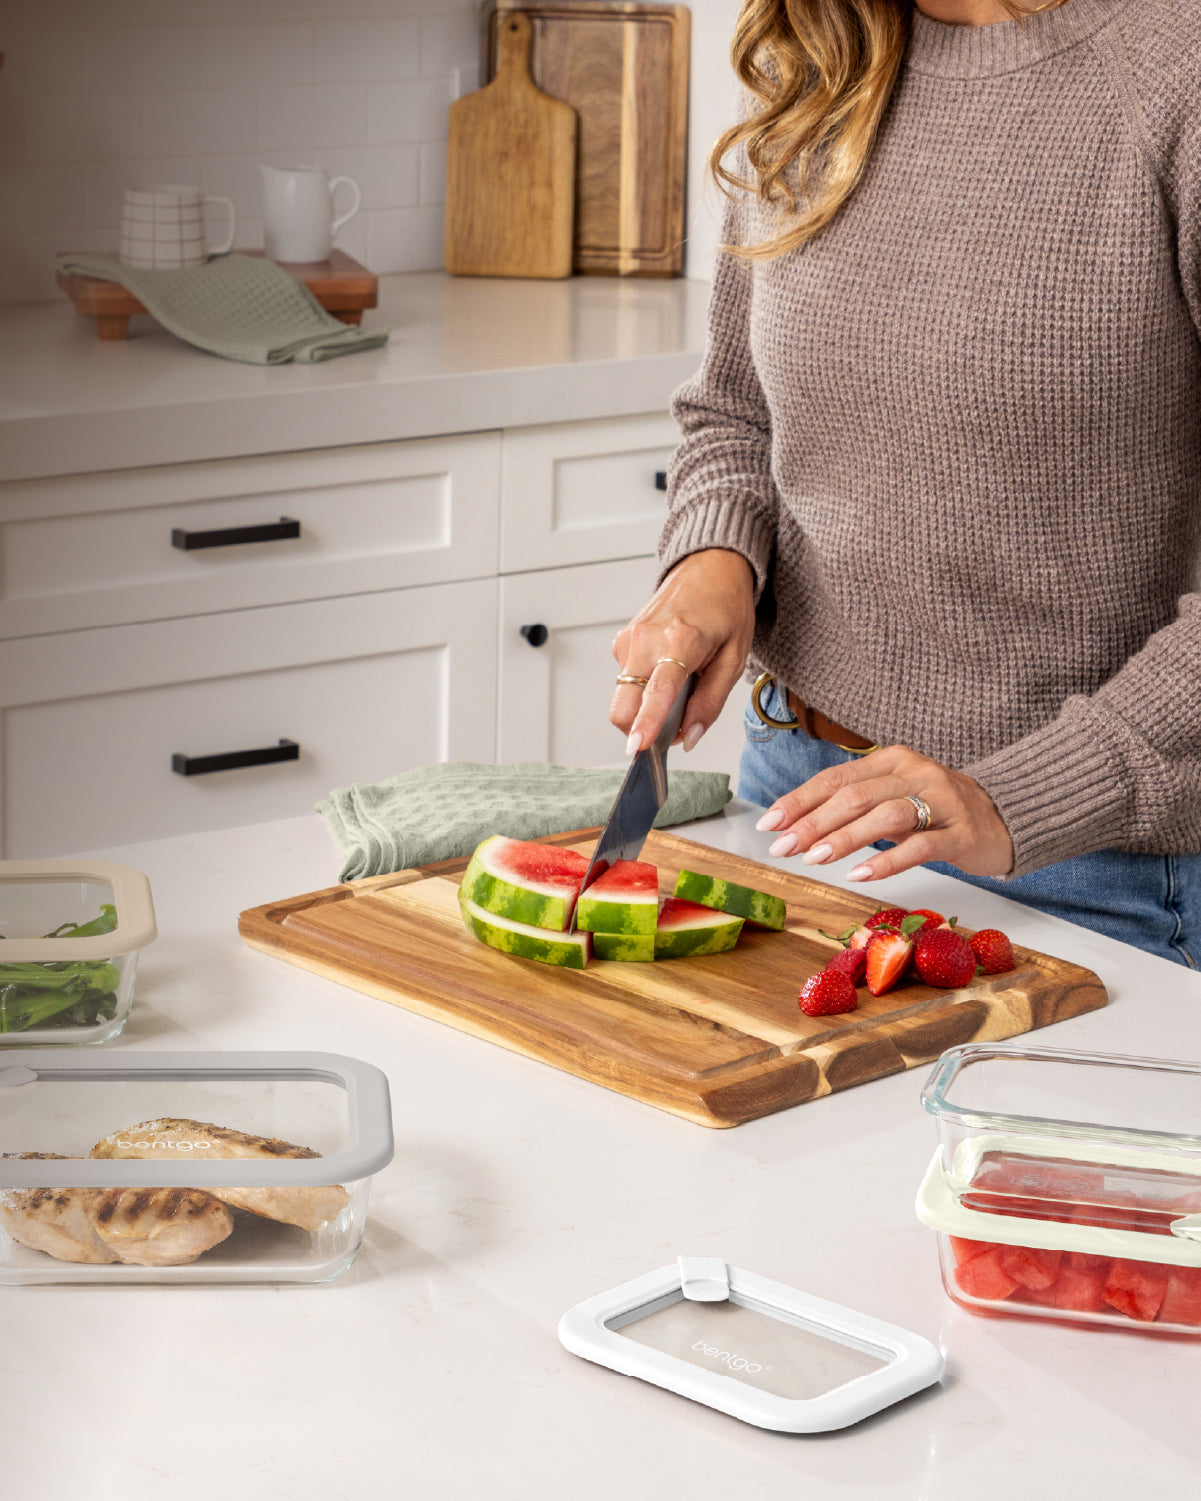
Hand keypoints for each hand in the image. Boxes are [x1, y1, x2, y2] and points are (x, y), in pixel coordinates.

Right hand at [610, 549, 755, 753]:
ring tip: (678, 692)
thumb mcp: (733, 658)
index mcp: (680, 640)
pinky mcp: (622, 642)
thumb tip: (690, 737)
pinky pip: (625, 682)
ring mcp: (629, 639)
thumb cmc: (725, 607)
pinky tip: (666, 674)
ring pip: (622, 698)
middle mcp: (645, 639)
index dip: (646, 723)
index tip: (637, 747)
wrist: (708, 568)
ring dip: (644, 711)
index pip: (657, 690)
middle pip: (623, 705)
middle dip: (640, 729)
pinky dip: (642, 691)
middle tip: (672, 729)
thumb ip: (710, 702)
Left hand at [754, 744, 1013, 879]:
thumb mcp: (895, 798)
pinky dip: (886, 861)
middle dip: (812, 822)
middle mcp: (915, 773)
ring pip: (885, 816)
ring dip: (845, 837)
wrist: (1007, 816)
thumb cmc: (939, 810)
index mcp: (893, 760)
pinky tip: (859, 874)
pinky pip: (920, 846)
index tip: (769, 823)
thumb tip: (797, 826)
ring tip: (814, 858)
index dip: (800, 800)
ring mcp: (941, 801)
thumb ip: (855, 805)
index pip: (836, 778)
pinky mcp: (962, 832)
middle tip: (782, 847)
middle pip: (855, 796)